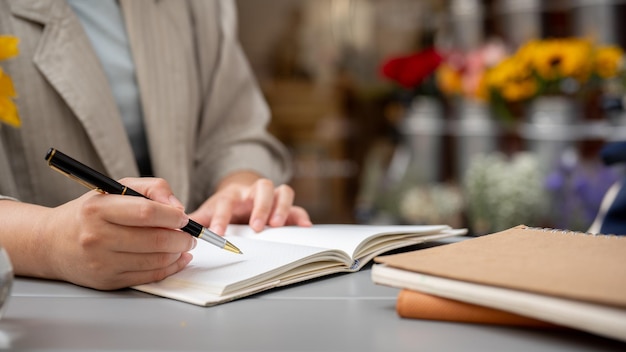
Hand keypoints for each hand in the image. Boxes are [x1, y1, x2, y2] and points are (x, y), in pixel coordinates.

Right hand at [7, 177, 196, 289]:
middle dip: (182, 238)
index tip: (184, 217)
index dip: (172, 216)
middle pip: (155, 240)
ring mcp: (102, 262)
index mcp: (98, 209)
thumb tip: (178, 208)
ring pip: (155, 260)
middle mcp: (97, 237)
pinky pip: (148, 277)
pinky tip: (175, 259)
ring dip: (178, 254)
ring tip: (183, 246)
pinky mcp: (108, 281)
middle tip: (190, 235)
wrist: (52, 243)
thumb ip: (152, 189)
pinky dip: (169, 268)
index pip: (147, 212)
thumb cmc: (89, 213)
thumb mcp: (115, 188)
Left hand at [189, 172, 311, 234]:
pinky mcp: (284, 205)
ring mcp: (271, 196)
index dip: (222, 217)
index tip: (219, 233)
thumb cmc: (225, 206)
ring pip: (281, 191)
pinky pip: (297, 206)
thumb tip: (175, 227)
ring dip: (280, 207)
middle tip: (256, 226)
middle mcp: (253, 192)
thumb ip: (196, 219)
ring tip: (277, 225)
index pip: (226, 202)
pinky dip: (300, 215)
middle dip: (259, 206)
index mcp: (232, 194)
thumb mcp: (209, 211)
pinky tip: (304, 226)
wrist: (241, 192)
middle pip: (261, 188)